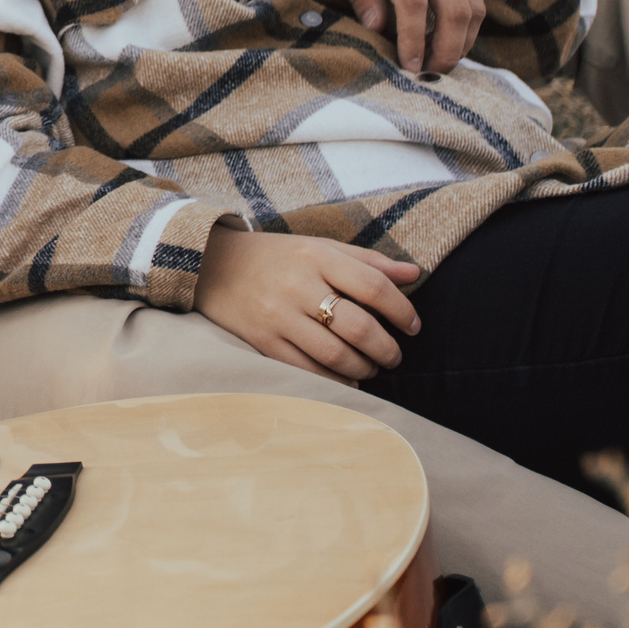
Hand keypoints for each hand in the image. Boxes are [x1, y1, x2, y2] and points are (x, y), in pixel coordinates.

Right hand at [194, 230, 422, 385]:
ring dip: (364, 368)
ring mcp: (278, 315)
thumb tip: (416, 274)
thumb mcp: (320, 247)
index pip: (373, 286)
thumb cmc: (278, 257)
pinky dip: (335, 380)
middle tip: (394, 356)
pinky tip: (347, 380)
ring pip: (335, 354)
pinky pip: (307, 369)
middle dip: (387, 348)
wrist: (212, 264)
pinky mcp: (263, 340)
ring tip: (372, 368)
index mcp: (317, 256)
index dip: (402, 311)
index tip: (414, 326)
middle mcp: (298, 285)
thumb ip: (368, 261)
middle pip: (358, 326)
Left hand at [328, 0, 483, 73]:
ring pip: (473, 4)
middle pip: (453, 8)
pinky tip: (453, 39)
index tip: (409, 65)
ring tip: (443, 61)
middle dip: (446, 48)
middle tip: (430, 72)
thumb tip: (377, 28)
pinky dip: (470, 23)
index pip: (414, 2)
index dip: (413, 38)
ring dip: (464, 40)